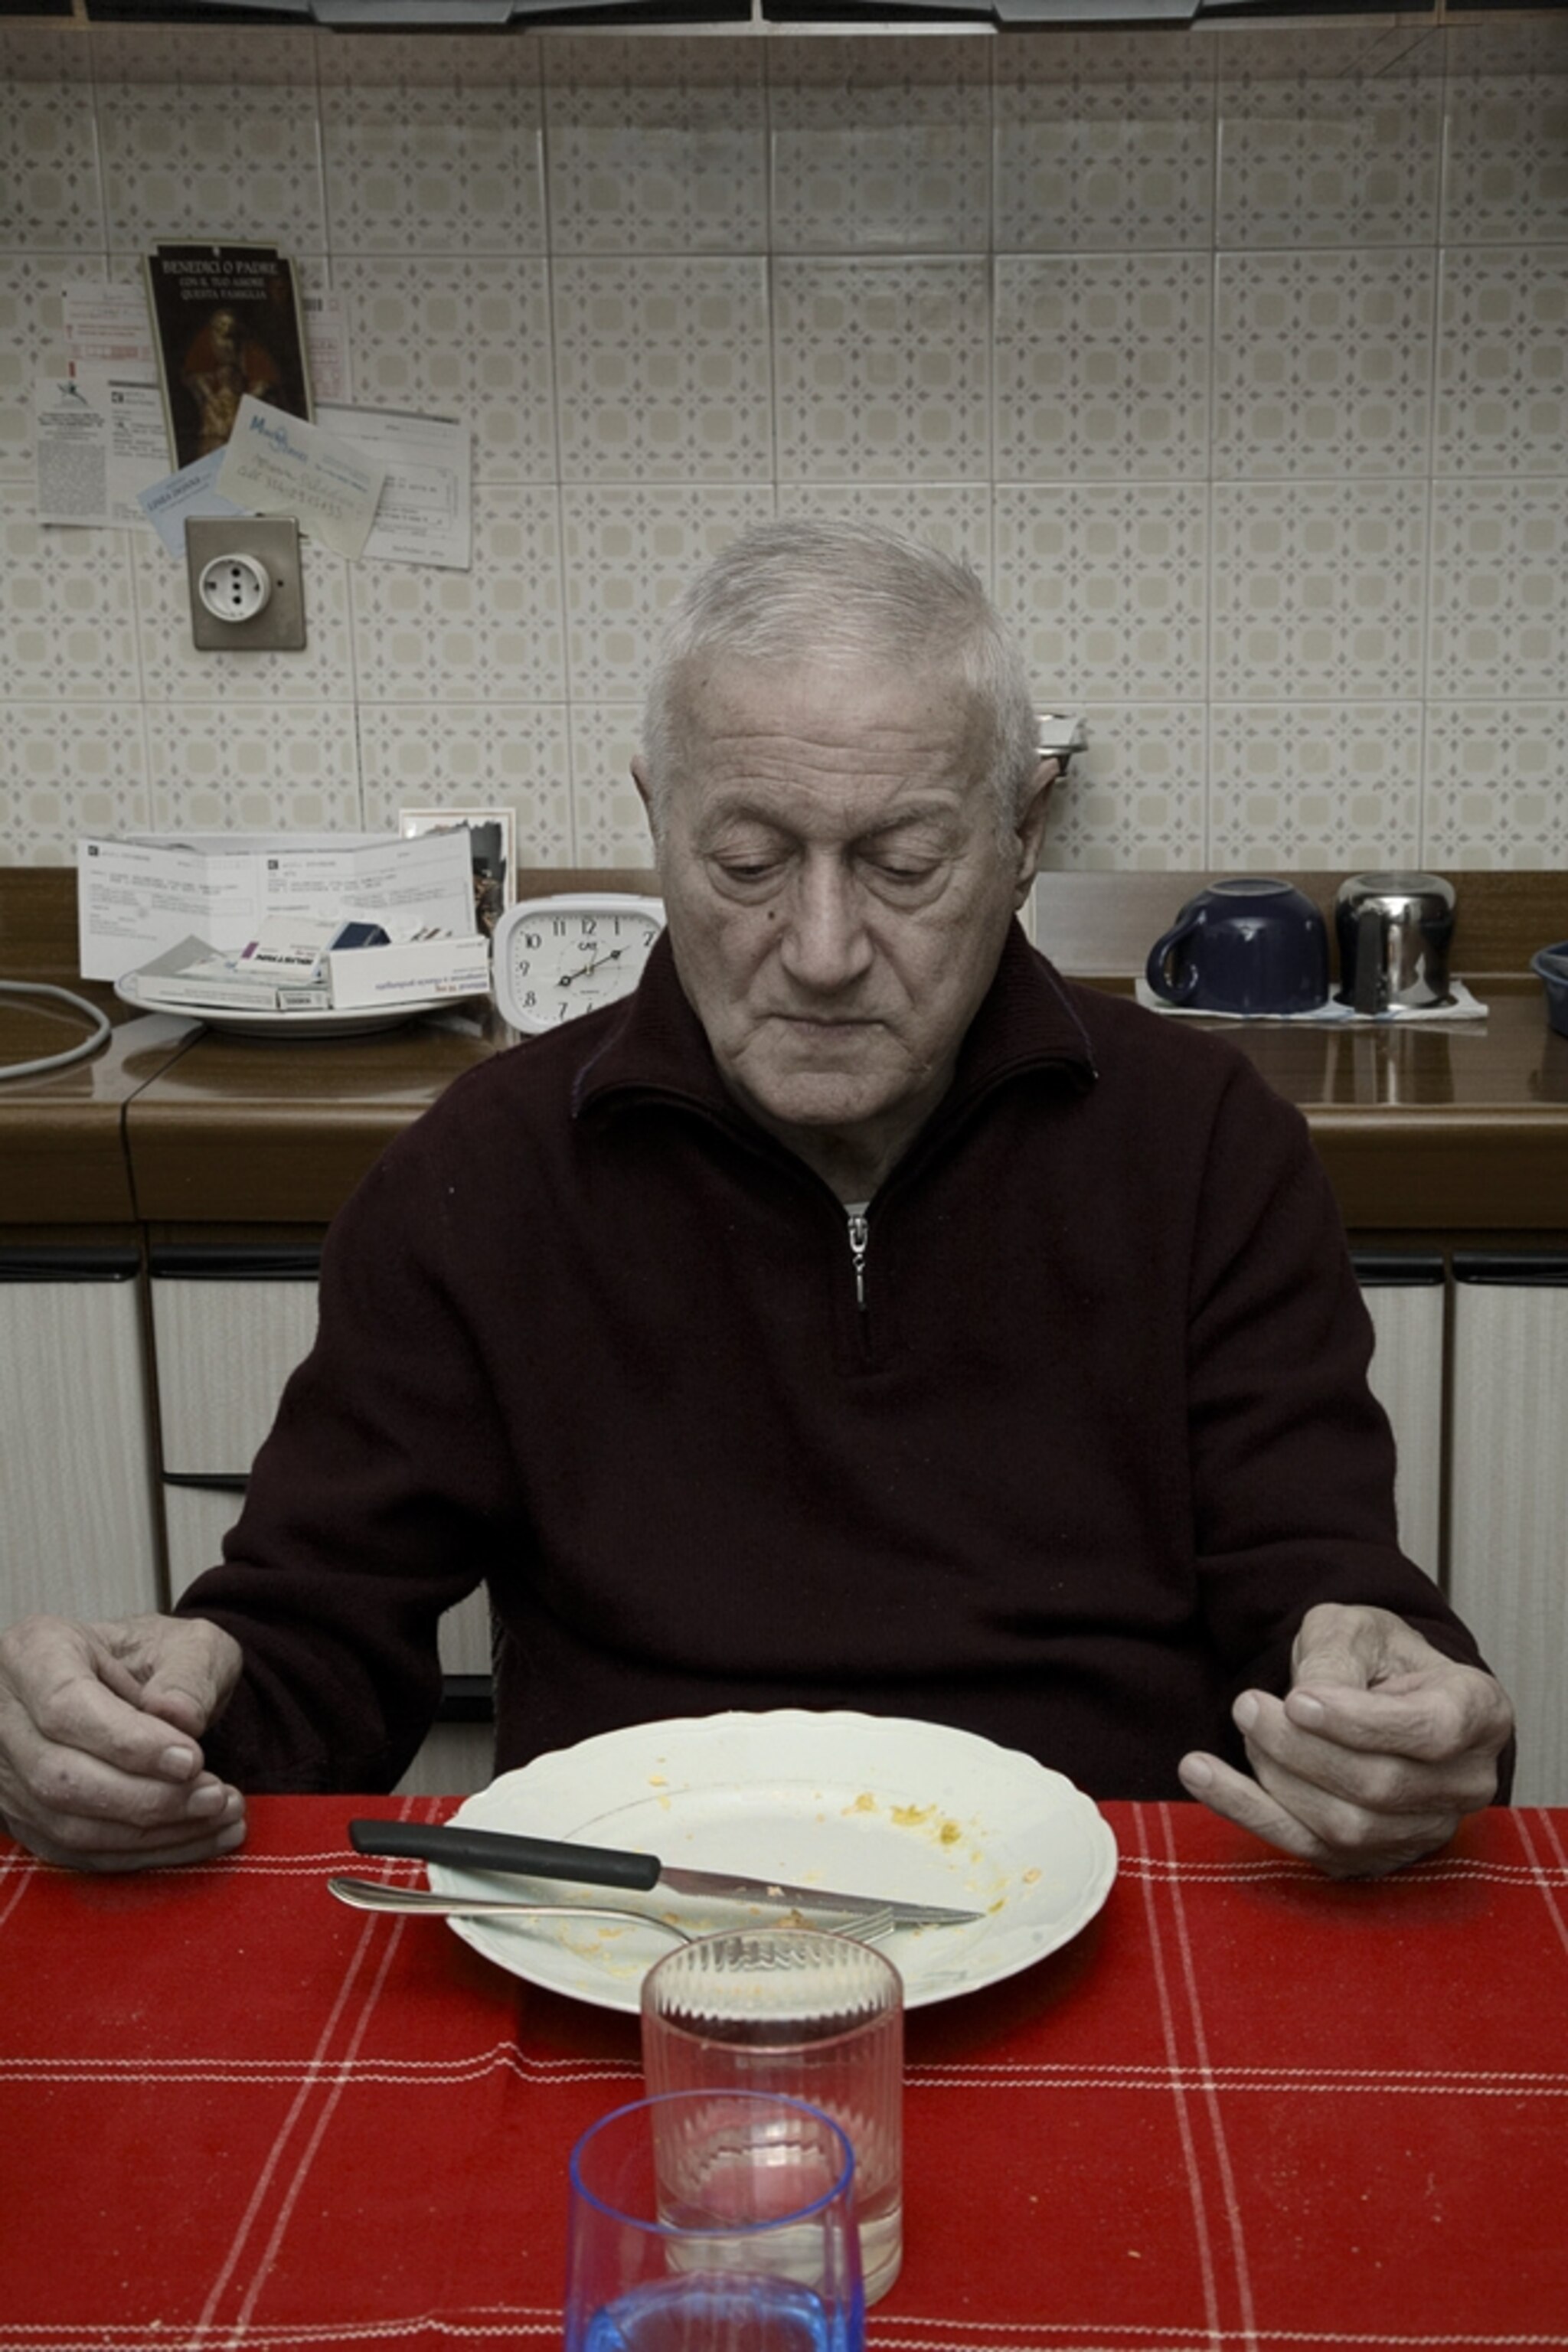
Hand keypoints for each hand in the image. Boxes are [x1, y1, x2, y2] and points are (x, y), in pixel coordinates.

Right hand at [0, 1613, 245, 1871]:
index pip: (66, 1706)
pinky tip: (198, 1838)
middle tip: (215, 1796)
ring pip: (68, 1825)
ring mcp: (8, 1775)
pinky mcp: (26, 1820)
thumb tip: (179, 1719)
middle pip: (61, 1775)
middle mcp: (6, 1717)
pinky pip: (79, 1854)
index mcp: (34, 1652)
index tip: (192, 1760)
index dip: (129, 1743)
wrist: (135, 1685)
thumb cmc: (156, 1658)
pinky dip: (143, 1853)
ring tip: (219, 1816)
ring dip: (152, 1832)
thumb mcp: (186, 1642)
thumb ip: (188, 1673)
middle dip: (147, 1798)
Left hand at [1177, 1602, 1513, 1877]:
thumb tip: (1310, 1702)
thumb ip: (1337, 1659)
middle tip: (1248, 1705)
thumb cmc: (1376, 1656)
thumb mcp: (1356, 1630)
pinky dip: (1246, 1811)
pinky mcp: (1371, 1857)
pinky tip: (1199, 1773)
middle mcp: (1465, 1783)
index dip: (1360, 1723)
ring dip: (1278, 1777)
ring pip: (1346, 1826)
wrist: (1372, 1690)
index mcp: (1478, 1713)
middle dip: (1302, 1748)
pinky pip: (1305, 1847)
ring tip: (1245, 1725)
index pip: (1430, 1732)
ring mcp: (1423, 1830)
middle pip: (1381, 1786)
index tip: (1297, 1698)